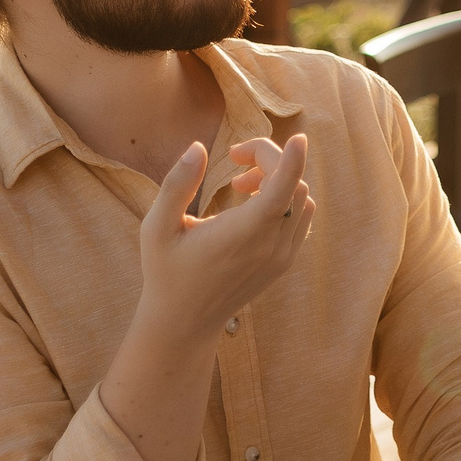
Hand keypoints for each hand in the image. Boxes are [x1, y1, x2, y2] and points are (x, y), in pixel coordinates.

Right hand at [136, 135, 316, 346]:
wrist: (184, 322)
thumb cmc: (165, 271)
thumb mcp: (157, 227)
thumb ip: (177, 185)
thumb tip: (198, 148)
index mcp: (242, 235)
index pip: (284, 188)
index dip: (293, 159)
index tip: (298, 137)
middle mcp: (270, 246)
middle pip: (294, 185)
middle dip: (269, 160)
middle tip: (234, 159)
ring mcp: (282, 257)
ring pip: (303, 200)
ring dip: (279, 180)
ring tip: (241, 185)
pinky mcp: (284, 263)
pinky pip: (302, 219)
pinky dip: (287, 199)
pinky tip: (254, 203)